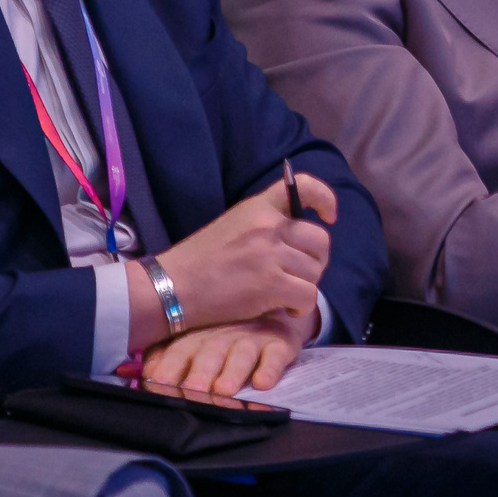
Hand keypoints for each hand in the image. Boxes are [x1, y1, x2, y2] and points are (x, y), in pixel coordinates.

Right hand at [135, 174, 335, 352]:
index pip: (302, 186)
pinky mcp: (270, 285)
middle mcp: (268, 226)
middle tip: (299, 274)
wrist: (169, 287)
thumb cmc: (196, 262)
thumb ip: (263, 226)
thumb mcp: (231, 226)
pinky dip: (301, 308)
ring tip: (285, 296)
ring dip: (305, 286)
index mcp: (257, 207)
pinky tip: (285, 310)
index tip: (328, 216)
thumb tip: (295, 241)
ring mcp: (270, 255)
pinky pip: (308, 295)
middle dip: (316, 260)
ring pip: (315, 271)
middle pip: (319, 239)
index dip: (324, 199)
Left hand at [136, 310, 316, 396]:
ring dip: (232, 371)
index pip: (180, 348)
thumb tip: (144, 375)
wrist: (270, 308)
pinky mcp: (281, 342)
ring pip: (242, 353)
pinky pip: (276, 355)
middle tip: (193, 388)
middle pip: (210, 351)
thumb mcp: (195, 338)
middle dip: (201, 370)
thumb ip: (168, 356)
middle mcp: (224, 333)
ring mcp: (253, 337)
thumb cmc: (223, 332)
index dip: (169, 364)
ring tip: (225, 389)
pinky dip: (270, 368)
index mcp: (198, 333)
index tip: (158, 381)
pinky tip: (262, 383)